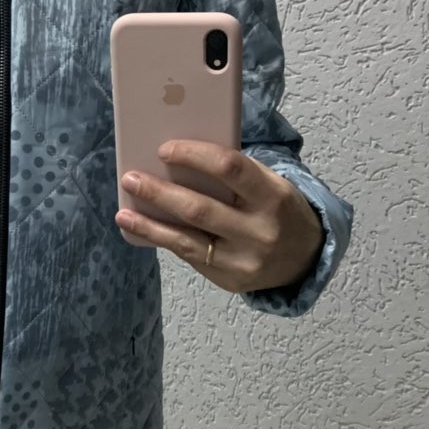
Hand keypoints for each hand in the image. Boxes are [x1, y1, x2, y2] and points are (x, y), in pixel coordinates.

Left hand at [115, 139, 324, 294]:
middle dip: (159, 192)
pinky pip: (189, 257)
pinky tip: (140, 229)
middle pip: (200, 208)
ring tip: (123, 212)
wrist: (306, 258)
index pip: (230, 168)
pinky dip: (162, 241)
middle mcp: (260, 230)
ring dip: (149, 224)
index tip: (164, 149)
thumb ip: (234, 176)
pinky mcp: (230, 280)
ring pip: (187, 241)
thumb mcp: (269, 185)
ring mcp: (244, 260)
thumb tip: (176, 163)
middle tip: (130, 178)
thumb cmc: (277, 209)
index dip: (193, 155)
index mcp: (273, 195)